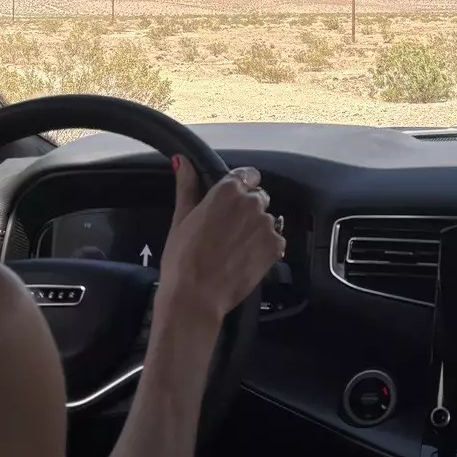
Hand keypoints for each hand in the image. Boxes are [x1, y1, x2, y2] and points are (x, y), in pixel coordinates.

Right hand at [155, 157, 285, 336]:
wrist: (196, 297)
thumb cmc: (182, 257)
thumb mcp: (181, 218)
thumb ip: (187, 185)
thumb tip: (182, 160)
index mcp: (228, 190)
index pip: (247, 175)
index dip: (241, 186)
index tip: (231, 202)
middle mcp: (252, 202)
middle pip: (258, 197)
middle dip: (247, 209)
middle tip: (228, 230)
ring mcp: (266, 225)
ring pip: (267, 219)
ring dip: (256, 229)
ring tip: (235, 249)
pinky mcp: (276, 247)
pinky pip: (276, 240)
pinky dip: (265, 248)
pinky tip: (246, 259)